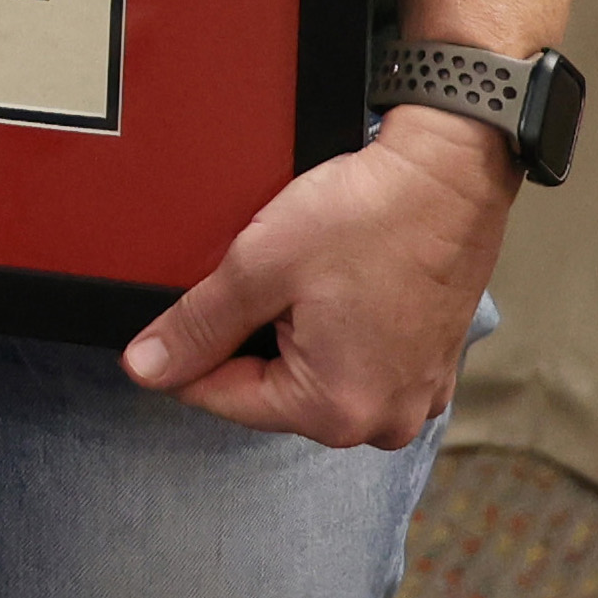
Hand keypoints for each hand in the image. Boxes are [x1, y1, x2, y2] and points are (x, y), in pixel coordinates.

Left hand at [119, 107, 514, 445]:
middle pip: (273, 390)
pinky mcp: (429, 366)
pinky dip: (337, 327)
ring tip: (305, 273)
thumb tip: (147, 368)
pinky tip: (338, 281)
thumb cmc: (368, 216)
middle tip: (262, 275)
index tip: (177, 317)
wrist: (450, 175)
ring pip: (315, 373)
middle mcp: (383, 421)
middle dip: (252, 337)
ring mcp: (415, 396)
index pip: (225, 398)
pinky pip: (358, 360)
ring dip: (295, 331)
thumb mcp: (260, 266)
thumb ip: (198, 325)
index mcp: (337, 411)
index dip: (188, 354)